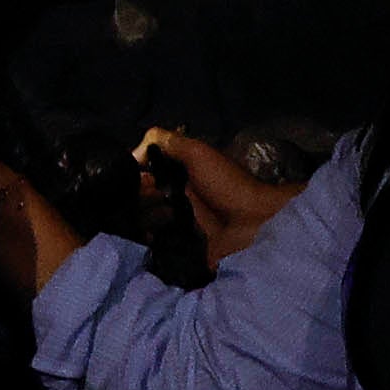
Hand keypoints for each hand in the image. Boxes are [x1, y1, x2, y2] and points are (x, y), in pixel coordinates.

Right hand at [139, 129, 304, 263]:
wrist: (257, 221)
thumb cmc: (227, 183)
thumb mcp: (198, 152)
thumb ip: (165, 142)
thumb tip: (131, 155)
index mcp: (175, 175)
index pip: (141, 176)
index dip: (134, 178)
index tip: (141, 181)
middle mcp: (173, 198)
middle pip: (140, 201)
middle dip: (138, 201)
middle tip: (152, 201)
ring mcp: (179, 225)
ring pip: (145, 223)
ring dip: (144, 222)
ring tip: (158, 220)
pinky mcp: (184, 247)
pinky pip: (158, 247)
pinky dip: (150, 244)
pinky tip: (152, 239)